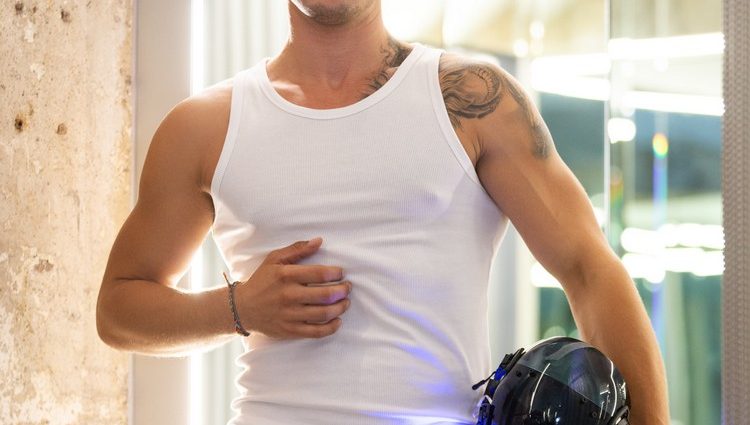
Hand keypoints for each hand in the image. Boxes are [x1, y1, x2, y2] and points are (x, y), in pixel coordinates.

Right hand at [235, 237, 350, 338]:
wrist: (242, 308)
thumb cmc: (261, 281)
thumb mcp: (274, 259)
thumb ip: (297, 249)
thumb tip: (319, 241)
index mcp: (286, 275)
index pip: (320, 273)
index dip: (336, 273)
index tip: (341, 273)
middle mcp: (289, 295)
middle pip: (325, 295)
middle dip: (343, 291)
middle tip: (347, 288)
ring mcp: (289, 315)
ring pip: (324, 313)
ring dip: (340, 308)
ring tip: (345, 302)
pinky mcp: (290, 330)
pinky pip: (316, 332)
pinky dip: (331, 327)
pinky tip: (337, 320)